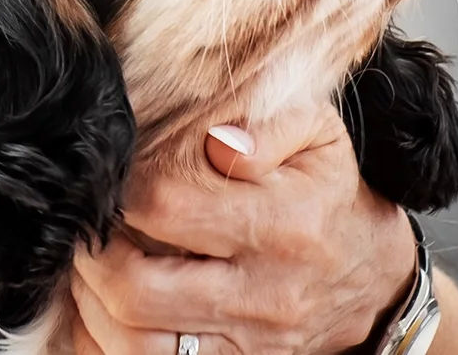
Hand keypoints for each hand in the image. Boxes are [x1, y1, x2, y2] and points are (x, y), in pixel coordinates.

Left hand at [68, 102, 415, 354]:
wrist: (375, 277)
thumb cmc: (330, 194)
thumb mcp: (320, 136)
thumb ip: (268, 125)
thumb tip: (219, 142)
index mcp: (282, 224)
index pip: (167, 207)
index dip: (121, 189)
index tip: (110, 176)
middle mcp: (263, 292)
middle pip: (138, 289)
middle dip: (91, 255)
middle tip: (83, 227)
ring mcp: (249, 340)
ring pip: (139, 344)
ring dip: (92, 306)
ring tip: (87, 268)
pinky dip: (110, 343)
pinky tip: (100, 309)